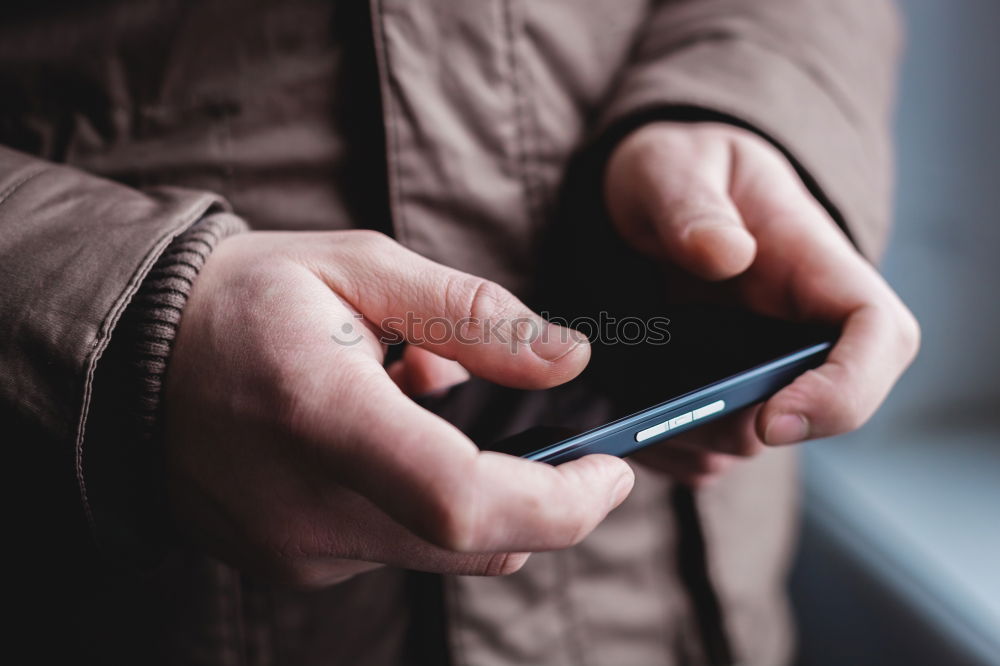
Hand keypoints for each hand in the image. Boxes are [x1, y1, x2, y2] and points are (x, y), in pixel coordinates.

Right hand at [163, 230, 633, 584]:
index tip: (614, 470)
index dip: (562, 503)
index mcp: (322, 415)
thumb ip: (471, 316)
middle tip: (561, 441)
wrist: (129, 358)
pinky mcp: (290, 566)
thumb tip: (569, 358)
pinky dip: (422, 505)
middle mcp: (306, 507)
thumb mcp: (359, 269)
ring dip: (478, 494)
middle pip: (472, 543)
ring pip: (441, 550)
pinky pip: (394, 550)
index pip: (463, 502)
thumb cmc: (245, 299)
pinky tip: (387, 444)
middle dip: (544, 499)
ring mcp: (295, 550)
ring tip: (433, 413)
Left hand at [604, 122, 918, 485]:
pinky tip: (637, 426)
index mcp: (815, 264)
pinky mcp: (728, 386)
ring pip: (762, 432)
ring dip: (707, 439)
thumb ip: (693, 206)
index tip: (774, 419)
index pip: (880, 334)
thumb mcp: (672, 168)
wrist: (651, 193)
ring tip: (643, 414)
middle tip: (678, 416)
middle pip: (825, 404)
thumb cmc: (677, 171)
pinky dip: (678, 448)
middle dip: (754, 427)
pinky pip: (716, 442)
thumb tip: (726, 254)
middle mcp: (805, 323)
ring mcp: (768, 360)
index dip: (847, 390)